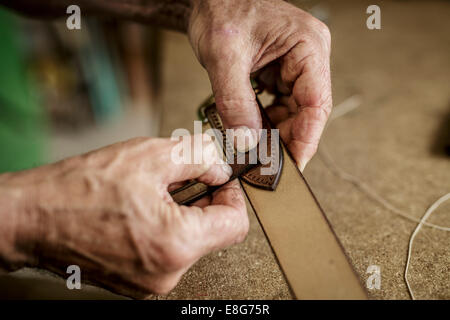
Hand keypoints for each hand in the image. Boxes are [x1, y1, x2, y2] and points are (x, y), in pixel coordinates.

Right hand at [1, 136, 247, 297]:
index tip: (220, 179)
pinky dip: (164, 228)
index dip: (232, 194)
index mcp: (176, 244)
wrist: (30, 218)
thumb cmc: (77, 190)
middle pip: (212, 233)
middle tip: (184, 178)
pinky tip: (141, 210)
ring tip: (154, 192)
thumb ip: (199, 157)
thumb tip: (220, 165)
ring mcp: (150, 283)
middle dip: (204, 200)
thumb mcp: (150, 156)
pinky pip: (166, 252)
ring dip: (182, 214)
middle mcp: (166, 273)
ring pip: (189, 242)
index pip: (235, 224)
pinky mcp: (136, 282)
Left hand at [188, 0, 331, 169]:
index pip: (317, 103)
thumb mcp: (224, 57)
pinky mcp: (279, 71)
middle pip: (306, 111)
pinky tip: (251, 131)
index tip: (294, 165)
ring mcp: (294, 64)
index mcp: (308, 46)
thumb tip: (246, 141)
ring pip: (292, 111)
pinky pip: (277, 104)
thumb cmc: (221, 8)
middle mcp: (307, 57)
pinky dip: (264, 121)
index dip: (306, 139)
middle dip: (287, 139)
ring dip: (274, 132)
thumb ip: (235, 102)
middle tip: (267, 164)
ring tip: (256, 150)